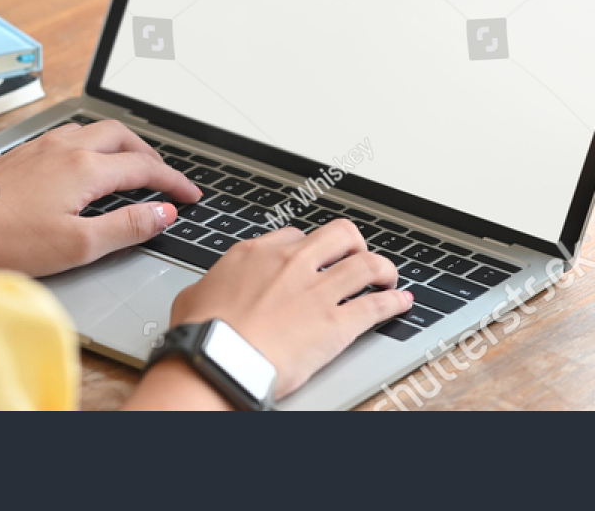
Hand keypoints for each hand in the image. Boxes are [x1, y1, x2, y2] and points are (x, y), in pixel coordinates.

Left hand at [0, 120, 201, 275]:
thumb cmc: (2, 241)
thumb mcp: (77, 245)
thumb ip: (126, 227)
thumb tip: (162, 213)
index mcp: (83, 168)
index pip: (144, 169)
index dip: (173, 183)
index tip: (190, 196)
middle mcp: (64, 149)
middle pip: (123, 137)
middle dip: (151, 156)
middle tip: (166, 180)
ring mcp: (40, 148)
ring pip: (95, 132)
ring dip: (122, 147)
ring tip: (132, 169)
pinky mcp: (22, 156)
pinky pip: (71, 137)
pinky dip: (94, 148)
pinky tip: (86, 167)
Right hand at [166, 220, 413, 399]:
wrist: (219, 360)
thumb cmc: (202, 334)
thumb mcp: (193, 297)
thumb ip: (210, 287)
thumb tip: (205, 293)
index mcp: (256, 254)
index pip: (294, 235)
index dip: (309, 247)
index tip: (314, 257)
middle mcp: (291, 263)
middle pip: (339, 235)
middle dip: (353, 244)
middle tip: (356, 256)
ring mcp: (317, 291)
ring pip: (367, 264)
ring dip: (383, 269)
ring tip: (387, 277)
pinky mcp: (337, 324)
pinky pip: (377, 306)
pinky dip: (394, 303)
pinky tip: (401, 303)